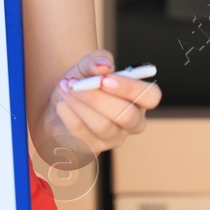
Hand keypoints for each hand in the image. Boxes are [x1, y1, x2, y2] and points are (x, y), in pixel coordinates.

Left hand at [39, 49, 161, 168]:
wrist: (59, 103)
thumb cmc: (82, 83)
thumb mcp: (88, 66)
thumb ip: (97, 60)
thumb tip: (104, 65)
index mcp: (140, 99)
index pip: (150, 97)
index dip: (131, 88)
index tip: (105, 78)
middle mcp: (132, 122)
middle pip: (127, 116)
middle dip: (99, 98)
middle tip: (77, 83)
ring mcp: (113, 138)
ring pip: (102, 126)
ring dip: (80, 104)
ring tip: (66, 87)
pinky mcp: (92, 149)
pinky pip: (81, 133)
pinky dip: (68, 113)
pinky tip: (62, 102)